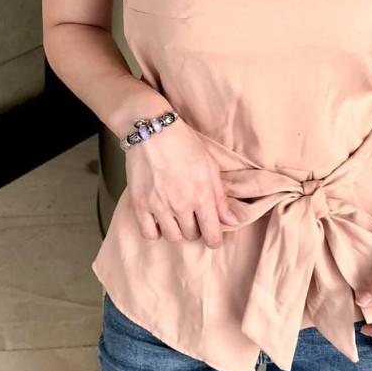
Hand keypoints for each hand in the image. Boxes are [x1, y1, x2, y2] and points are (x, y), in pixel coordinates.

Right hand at [124, 121, 240, 248]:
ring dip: (177, 230)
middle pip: (191, 236)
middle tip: (194, 216)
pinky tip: (160, 220)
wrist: (153, 131)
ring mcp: (158, 206)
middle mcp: (180, 205)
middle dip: (196, 229)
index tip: (213, 237)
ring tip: (177, 217)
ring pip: (172, 237)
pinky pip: (148, 233)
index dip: (215, 240)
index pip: (212, 234)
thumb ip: (220, 198)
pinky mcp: (140, 204)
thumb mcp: (210, 167)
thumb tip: (232, 222)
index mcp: (202, 196)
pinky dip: (156, 231)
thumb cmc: (185, 145)